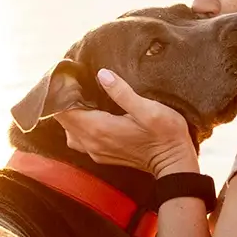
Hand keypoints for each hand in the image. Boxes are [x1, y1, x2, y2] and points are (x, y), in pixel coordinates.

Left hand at [53, 69, 198, 177]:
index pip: (65, 110)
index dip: (62, 93)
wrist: (174, 162)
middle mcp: (92, 143)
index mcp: (100, 129)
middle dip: (64, 101)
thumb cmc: (165, 135)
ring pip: (69, 130)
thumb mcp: (148, 109)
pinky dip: (78, 124)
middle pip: (63, 120)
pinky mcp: (102, 155)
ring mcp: (96, 151)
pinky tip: (89, 113)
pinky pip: (78, 138)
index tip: (69, 76)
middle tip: (72, 81)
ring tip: (79, 96)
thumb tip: (102, 75)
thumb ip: (123, 92)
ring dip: (70, 114)